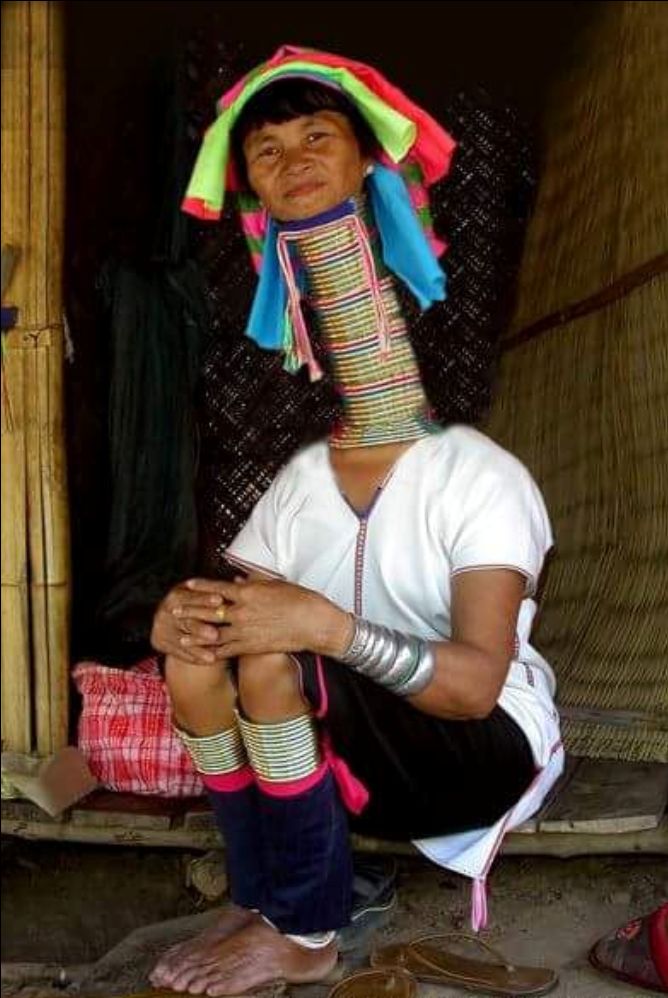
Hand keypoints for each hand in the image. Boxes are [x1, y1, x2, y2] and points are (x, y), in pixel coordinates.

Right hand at [150, 579, 226, 664]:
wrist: (173, 617)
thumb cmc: (197, 602)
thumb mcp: (201, 594)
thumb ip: (217, 591)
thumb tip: (239, 581)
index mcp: (176, 595)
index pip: (190, 597)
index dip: (205, 598)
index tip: (220, 600)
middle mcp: (165, 611)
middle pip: (185, 621)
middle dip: (200, 629)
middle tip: (215, 635)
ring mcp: (162, 628)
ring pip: (182, 640)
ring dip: (198, 649)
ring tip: (213, 656)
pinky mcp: (160, 642)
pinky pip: (179, 653)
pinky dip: (194, 658)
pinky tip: (208, 661)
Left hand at [181, 577, 352, 659]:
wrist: (314, 623)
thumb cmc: (299, 599)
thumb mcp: (275, 585)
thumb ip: (253, 583)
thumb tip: (237, 581)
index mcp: (248, 592)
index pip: (217, 588)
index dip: (201, 586)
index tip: (187, 585)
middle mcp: (242, 611)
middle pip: (209, 611)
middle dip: (190, 610)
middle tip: (174, 610)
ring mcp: (245, 631)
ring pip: (213, 633)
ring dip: (195, 634)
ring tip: (180, 636)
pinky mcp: (251, 647)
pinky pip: (227, 650)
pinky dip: (212, 652)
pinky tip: (201, 655)